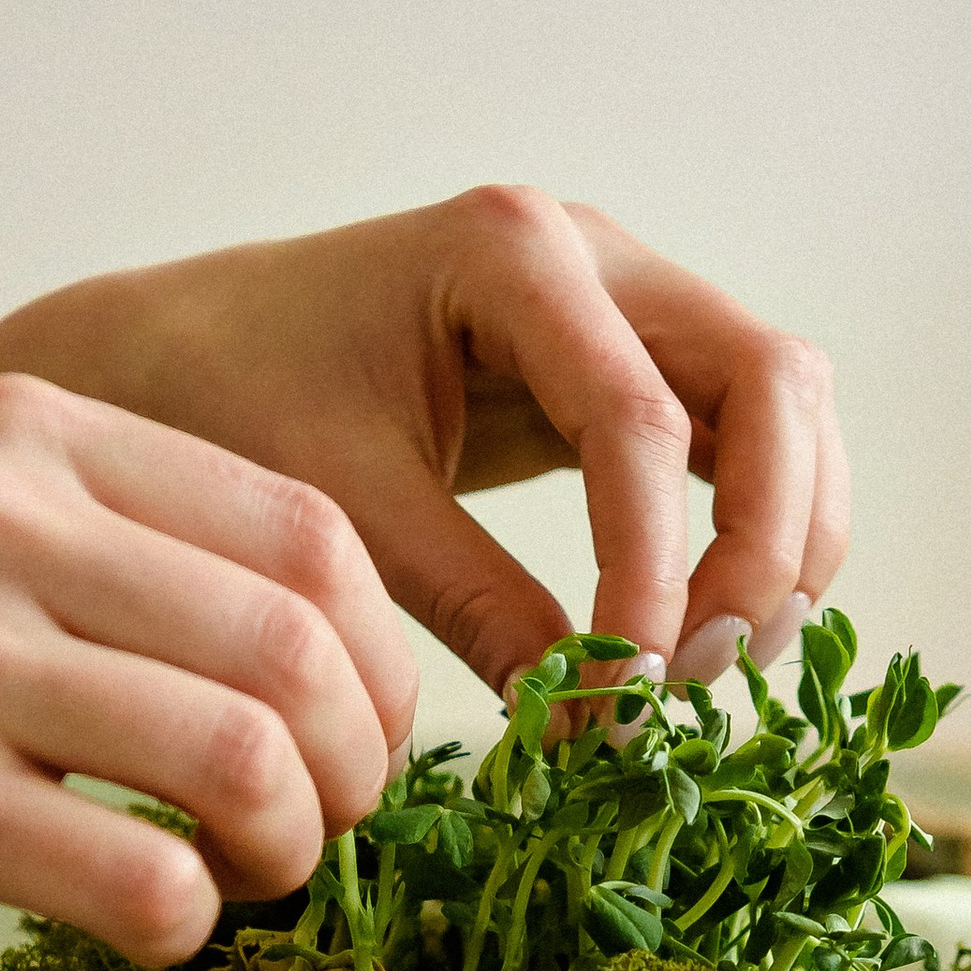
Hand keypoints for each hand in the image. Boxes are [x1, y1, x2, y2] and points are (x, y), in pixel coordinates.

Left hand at [0, 188, 850, 699]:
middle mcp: (594, 256)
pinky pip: (745, 442)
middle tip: (699, 673)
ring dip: (783, 541)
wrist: (184, 358)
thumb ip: (471, 601)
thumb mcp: (343, 510)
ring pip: (786, 410)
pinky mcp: (629, 369)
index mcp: (510, 255)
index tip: (623, 692)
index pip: (643, 417)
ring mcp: (626, 304)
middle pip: (772, 381)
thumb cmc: (235, 403)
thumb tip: (586, 716)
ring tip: (706, 667)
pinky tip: (703, 633)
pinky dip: (756, 535)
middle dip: (763, 541)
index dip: (655, 569)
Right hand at [0, 376, 417, 970]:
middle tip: (320, 831)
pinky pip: (138, 880)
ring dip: (288, 852)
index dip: (378, 664)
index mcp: (29, 434)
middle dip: (353, 771)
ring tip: (242, 880)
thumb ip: (118, 543)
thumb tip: (322, 650)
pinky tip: (152, 928)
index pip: (310, 535)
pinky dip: (186, 926)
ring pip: (244, 760)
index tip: (356, 742)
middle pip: (300, 651)